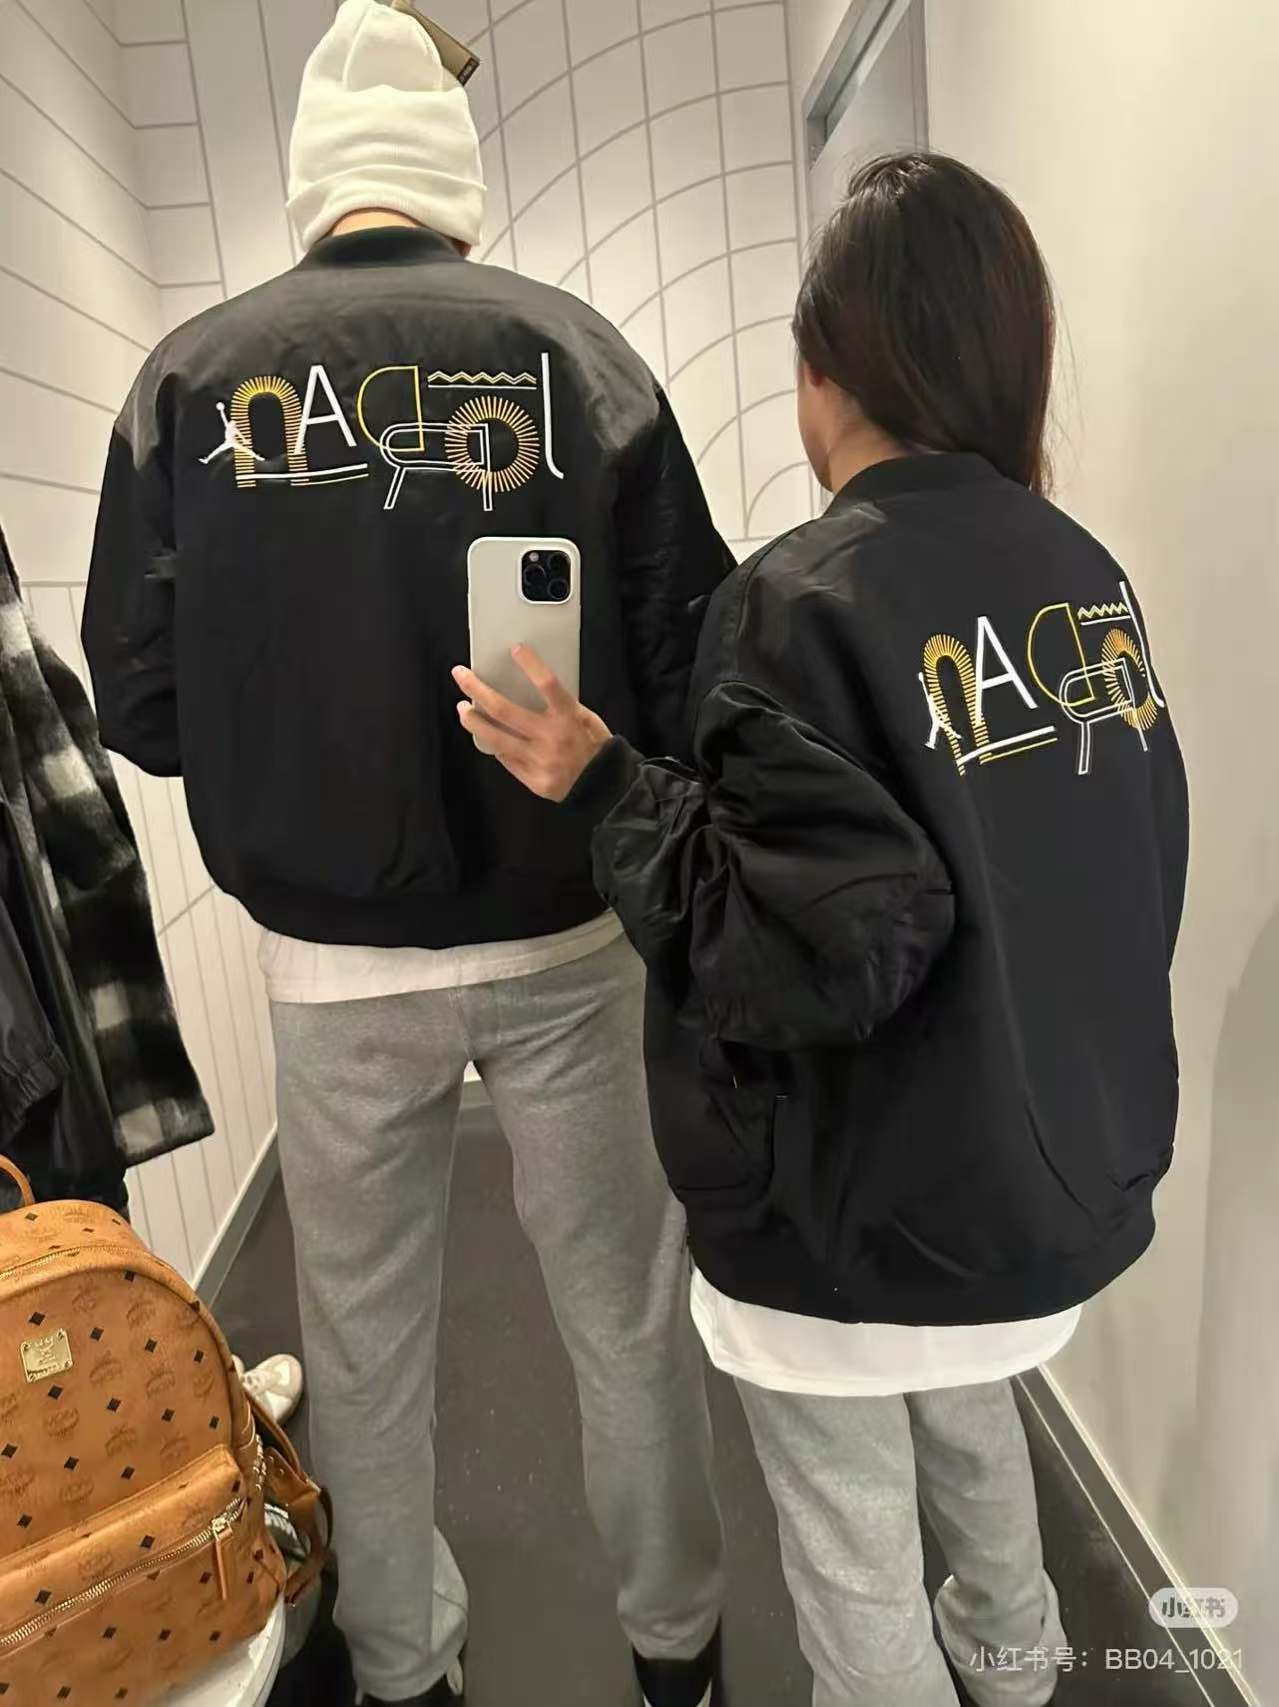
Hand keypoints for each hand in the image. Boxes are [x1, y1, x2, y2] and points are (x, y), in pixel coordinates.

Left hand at [452, 646, 611, 801]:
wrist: (604, 789)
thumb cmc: (596, 748)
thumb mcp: (588, 720)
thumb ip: (563, 706)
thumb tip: (531, 689)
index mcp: (569, 719)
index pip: (549, 685)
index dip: (532, 665)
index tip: (515, 650)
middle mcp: (551, 738)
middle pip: (504, 710)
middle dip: (477, 690)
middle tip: (460, 674)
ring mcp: (539, 761)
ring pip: (495, 738)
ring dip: (473, 720)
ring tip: (462, 708)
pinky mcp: (532, 780)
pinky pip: (505, 759)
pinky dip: (493, 744)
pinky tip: (486, 734)